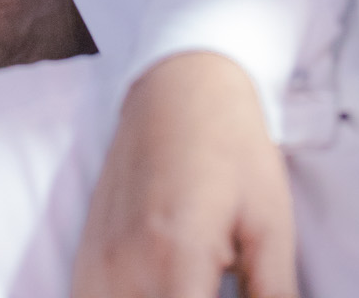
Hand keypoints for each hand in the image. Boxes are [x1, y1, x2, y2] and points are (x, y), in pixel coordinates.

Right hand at [72, 53, 297, 297]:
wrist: (181, 82)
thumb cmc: (234, 146)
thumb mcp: (271, 224)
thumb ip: (273, 296)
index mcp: (175, 257)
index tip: (230, 293)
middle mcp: (124, 267)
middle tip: (218, 285)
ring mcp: (96, 263)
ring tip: (198, 285)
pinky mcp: (85, 257)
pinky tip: (157, 293)